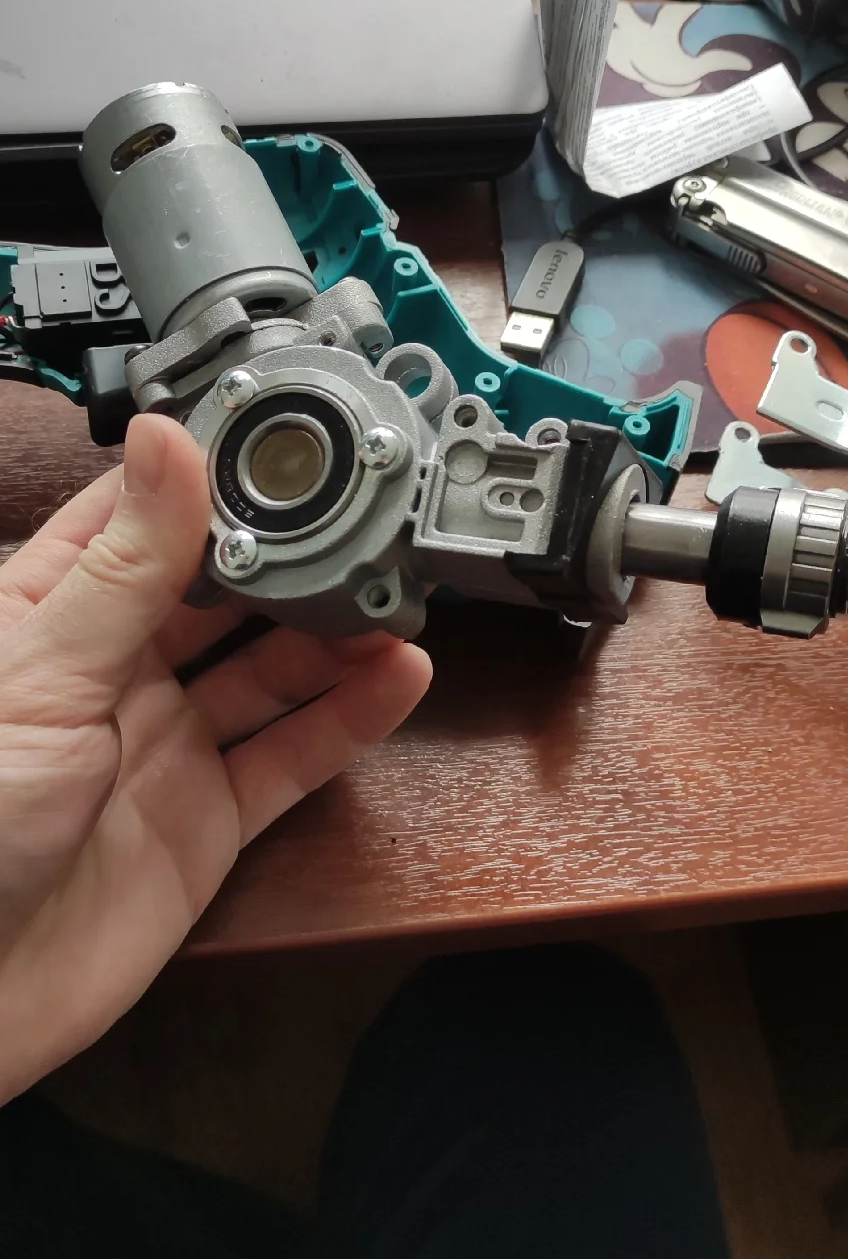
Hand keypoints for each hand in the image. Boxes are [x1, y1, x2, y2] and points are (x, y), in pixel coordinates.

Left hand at [0, 415, 430, 1101]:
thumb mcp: (40, 674)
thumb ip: (123, 568)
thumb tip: (168, 444)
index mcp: (49, 614)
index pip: (139, 520)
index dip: (207, 480)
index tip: (280, 441)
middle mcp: (112, 670)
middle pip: (222, 592)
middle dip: (290, 557)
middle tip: (364, 524)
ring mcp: (166, 743)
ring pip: (271, 668)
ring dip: (334, 632)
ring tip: (395, 597)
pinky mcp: (208, 816)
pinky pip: (292, 755)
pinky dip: (349, 717)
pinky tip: (396, 676)